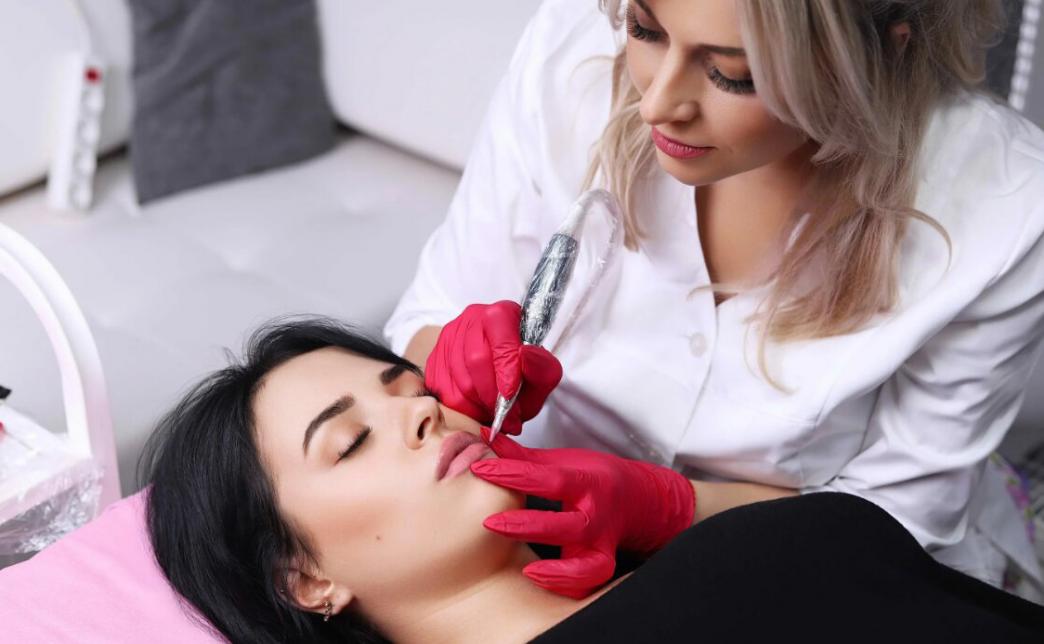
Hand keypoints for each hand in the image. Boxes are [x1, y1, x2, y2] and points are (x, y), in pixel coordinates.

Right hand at [424, 301, 561, 434]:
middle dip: (491, 393)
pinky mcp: (434, 356)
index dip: (505, 370)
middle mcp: (472, 319)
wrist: (500, 376)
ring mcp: (449, 337)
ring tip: (492, 412)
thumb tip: (526, 355)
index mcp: (503, 315)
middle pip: (476, 359)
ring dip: (477, 402)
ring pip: (458, 376)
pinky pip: (442, 388)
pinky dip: (460, 406)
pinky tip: (475, 408)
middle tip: (504, 414)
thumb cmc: (522, 375)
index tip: (510, 395)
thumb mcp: (543, 374)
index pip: (501, 339)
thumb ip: (541, 366)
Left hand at [470, 428, 695, 597]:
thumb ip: (523, 457)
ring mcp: (602, 542)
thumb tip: (487, 440)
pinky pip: (589, 582)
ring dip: (557, 571)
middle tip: (490, 522)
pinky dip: (569, 586)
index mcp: (587, 482)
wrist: (638, 499)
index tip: (481, 469)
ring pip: (586, 565)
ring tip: (527, 570)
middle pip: (565, 525)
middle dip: (527, 525)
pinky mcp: (603, 562)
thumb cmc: (596, 478)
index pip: (548, 479)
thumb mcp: (564, 461)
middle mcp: (596, 515)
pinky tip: (542, 581)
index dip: (513, 474)